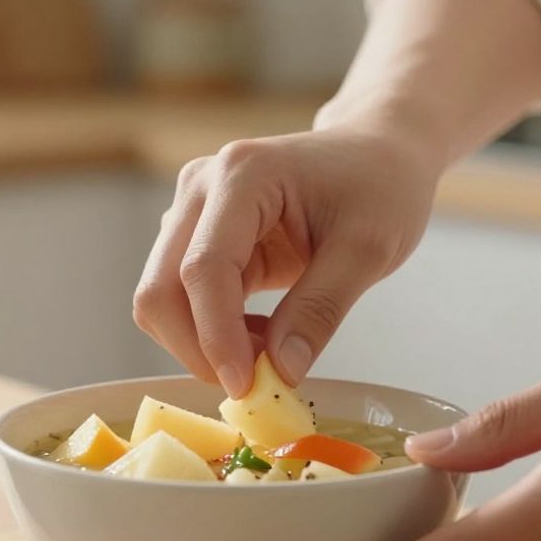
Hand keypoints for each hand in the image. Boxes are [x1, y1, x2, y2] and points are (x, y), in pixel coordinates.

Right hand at [133, 125, 439, 396]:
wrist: (376, 154)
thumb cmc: (380, 187)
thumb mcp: (368, 249)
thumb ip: (320, 309)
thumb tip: (281, 373)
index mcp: (242, 175)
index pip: (203, 268)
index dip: (216, 336)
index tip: (245, 387)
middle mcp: (200, 187)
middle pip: (160, 288)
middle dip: (198, 348)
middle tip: (256, 384)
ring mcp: (191, 211)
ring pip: (161, 300)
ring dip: (204, 343)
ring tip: (270, 353)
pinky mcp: (196, 237)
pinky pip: (183, 300)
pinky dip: (214, 332)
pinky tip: (264, 335)